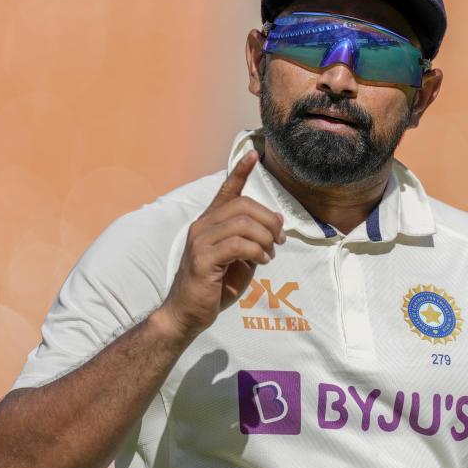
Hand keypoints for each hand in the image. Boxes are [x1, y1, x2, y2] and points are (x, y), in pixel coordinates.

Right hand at [161, 150, 284, 338]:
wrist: (187, 314)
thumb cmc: (214, 287)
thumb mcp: (239, 260)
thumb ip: (253, 240)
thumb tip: (276, 225)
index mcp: (210, 223)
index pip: (226, 190)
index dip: (240, 171)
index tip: (254, 152)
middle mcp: (202, 226)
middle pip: (243, 206)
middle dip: (269, 220)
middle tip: (280, 240)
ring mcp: (200, 241)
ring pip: (243, 224)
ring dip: (265, 238)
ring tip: (270, 254)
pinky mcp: (202, 259)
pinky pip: (237, 245)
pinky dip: (256, 251)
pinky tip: (262, 261)